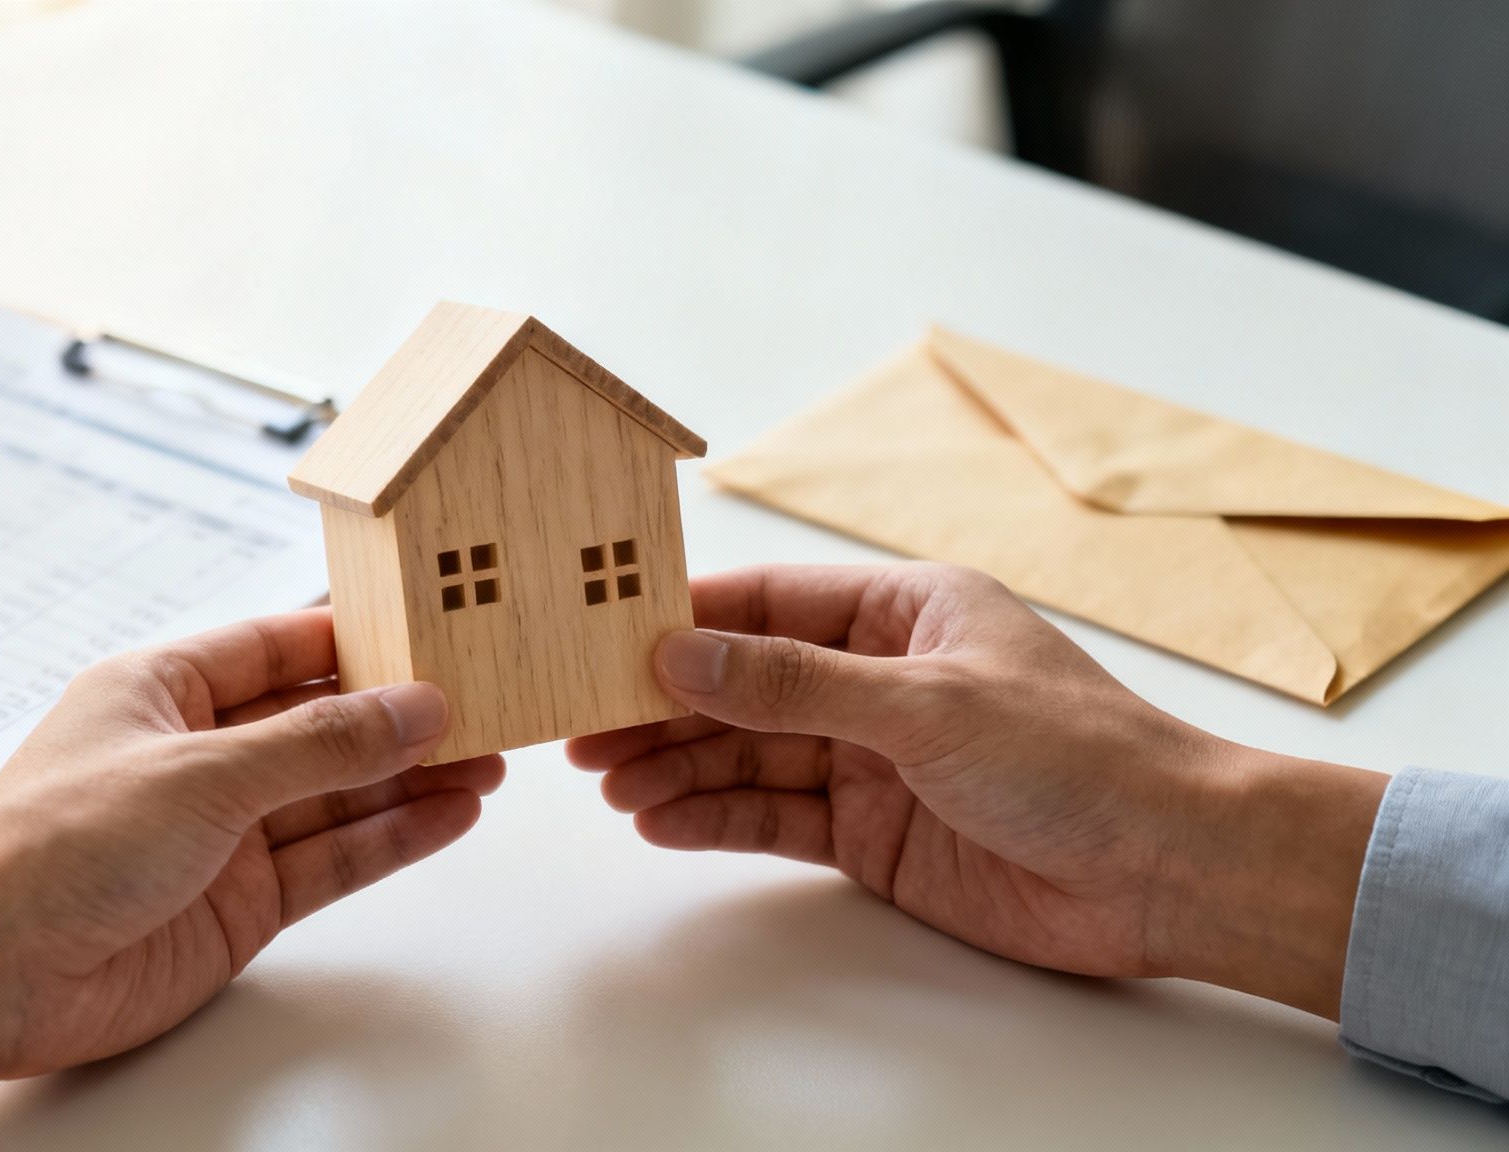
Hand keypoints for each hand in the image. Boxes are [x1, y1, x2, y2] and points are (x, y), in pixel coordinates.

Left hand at [0, 609, 503, 1142]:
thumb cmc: (48, 846)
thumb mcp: (204, 772)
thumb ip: (321, 744)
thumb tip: (412, 706)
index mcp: (164, 689)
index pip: (281, 646)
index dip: (359, 640)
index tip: (435, 630)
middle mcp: (195, 756)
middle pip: (320, 725)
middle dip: (401, 717)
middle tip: (485, 703)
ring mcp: (219, 834)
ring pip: (337, 796)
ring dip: (411, 780)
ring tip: (491, 761)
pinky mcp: (237, 904)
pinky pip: (331, 860)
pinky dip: (391, 839)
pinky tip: (449, 815)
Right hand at [568, 564, 1386, 1017]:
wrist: (1169, 873)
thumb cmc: (1081, 757)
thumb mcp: (926, 703)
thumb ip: (796, 684)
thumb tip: (681, 657)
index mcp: (903, 612)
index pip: (767, 603)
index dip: (683, 621)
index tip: (604, 639)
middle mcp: (879, 679)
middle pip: (745, 684)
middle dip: (664, 706)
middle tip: (582, 728)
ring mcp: (874, 760)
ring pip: (750, 754)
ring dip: (679, 766)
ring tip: (609, 785)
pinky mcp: (874, 834)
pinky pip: (775, 817)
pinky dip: (717, 819)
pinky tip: (660, 823)